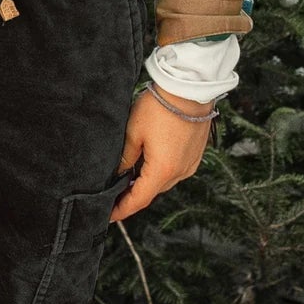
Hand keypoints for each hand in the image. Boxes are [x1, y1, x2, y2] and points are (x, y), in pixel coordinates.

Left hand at [112, 86, 214, 220]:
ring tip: (127, 178)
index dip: (122, 210)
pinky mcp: (195, 155)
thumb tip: (118, 175)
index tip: (108, 215)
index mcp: (162, 171)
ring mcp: (190, 164)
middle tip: (113, 195)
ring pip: (163, 181)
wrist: (189, 88)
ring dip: (147, 182)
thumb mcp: (133, 133)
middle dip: (133, 195)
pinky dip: (160, 171)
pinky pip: (175, 170)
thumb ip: (124, 158)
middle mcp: (180, 172)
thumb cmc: (160, 107)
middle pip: (151, 192)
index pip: (138, 200)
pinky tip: (148, 162)